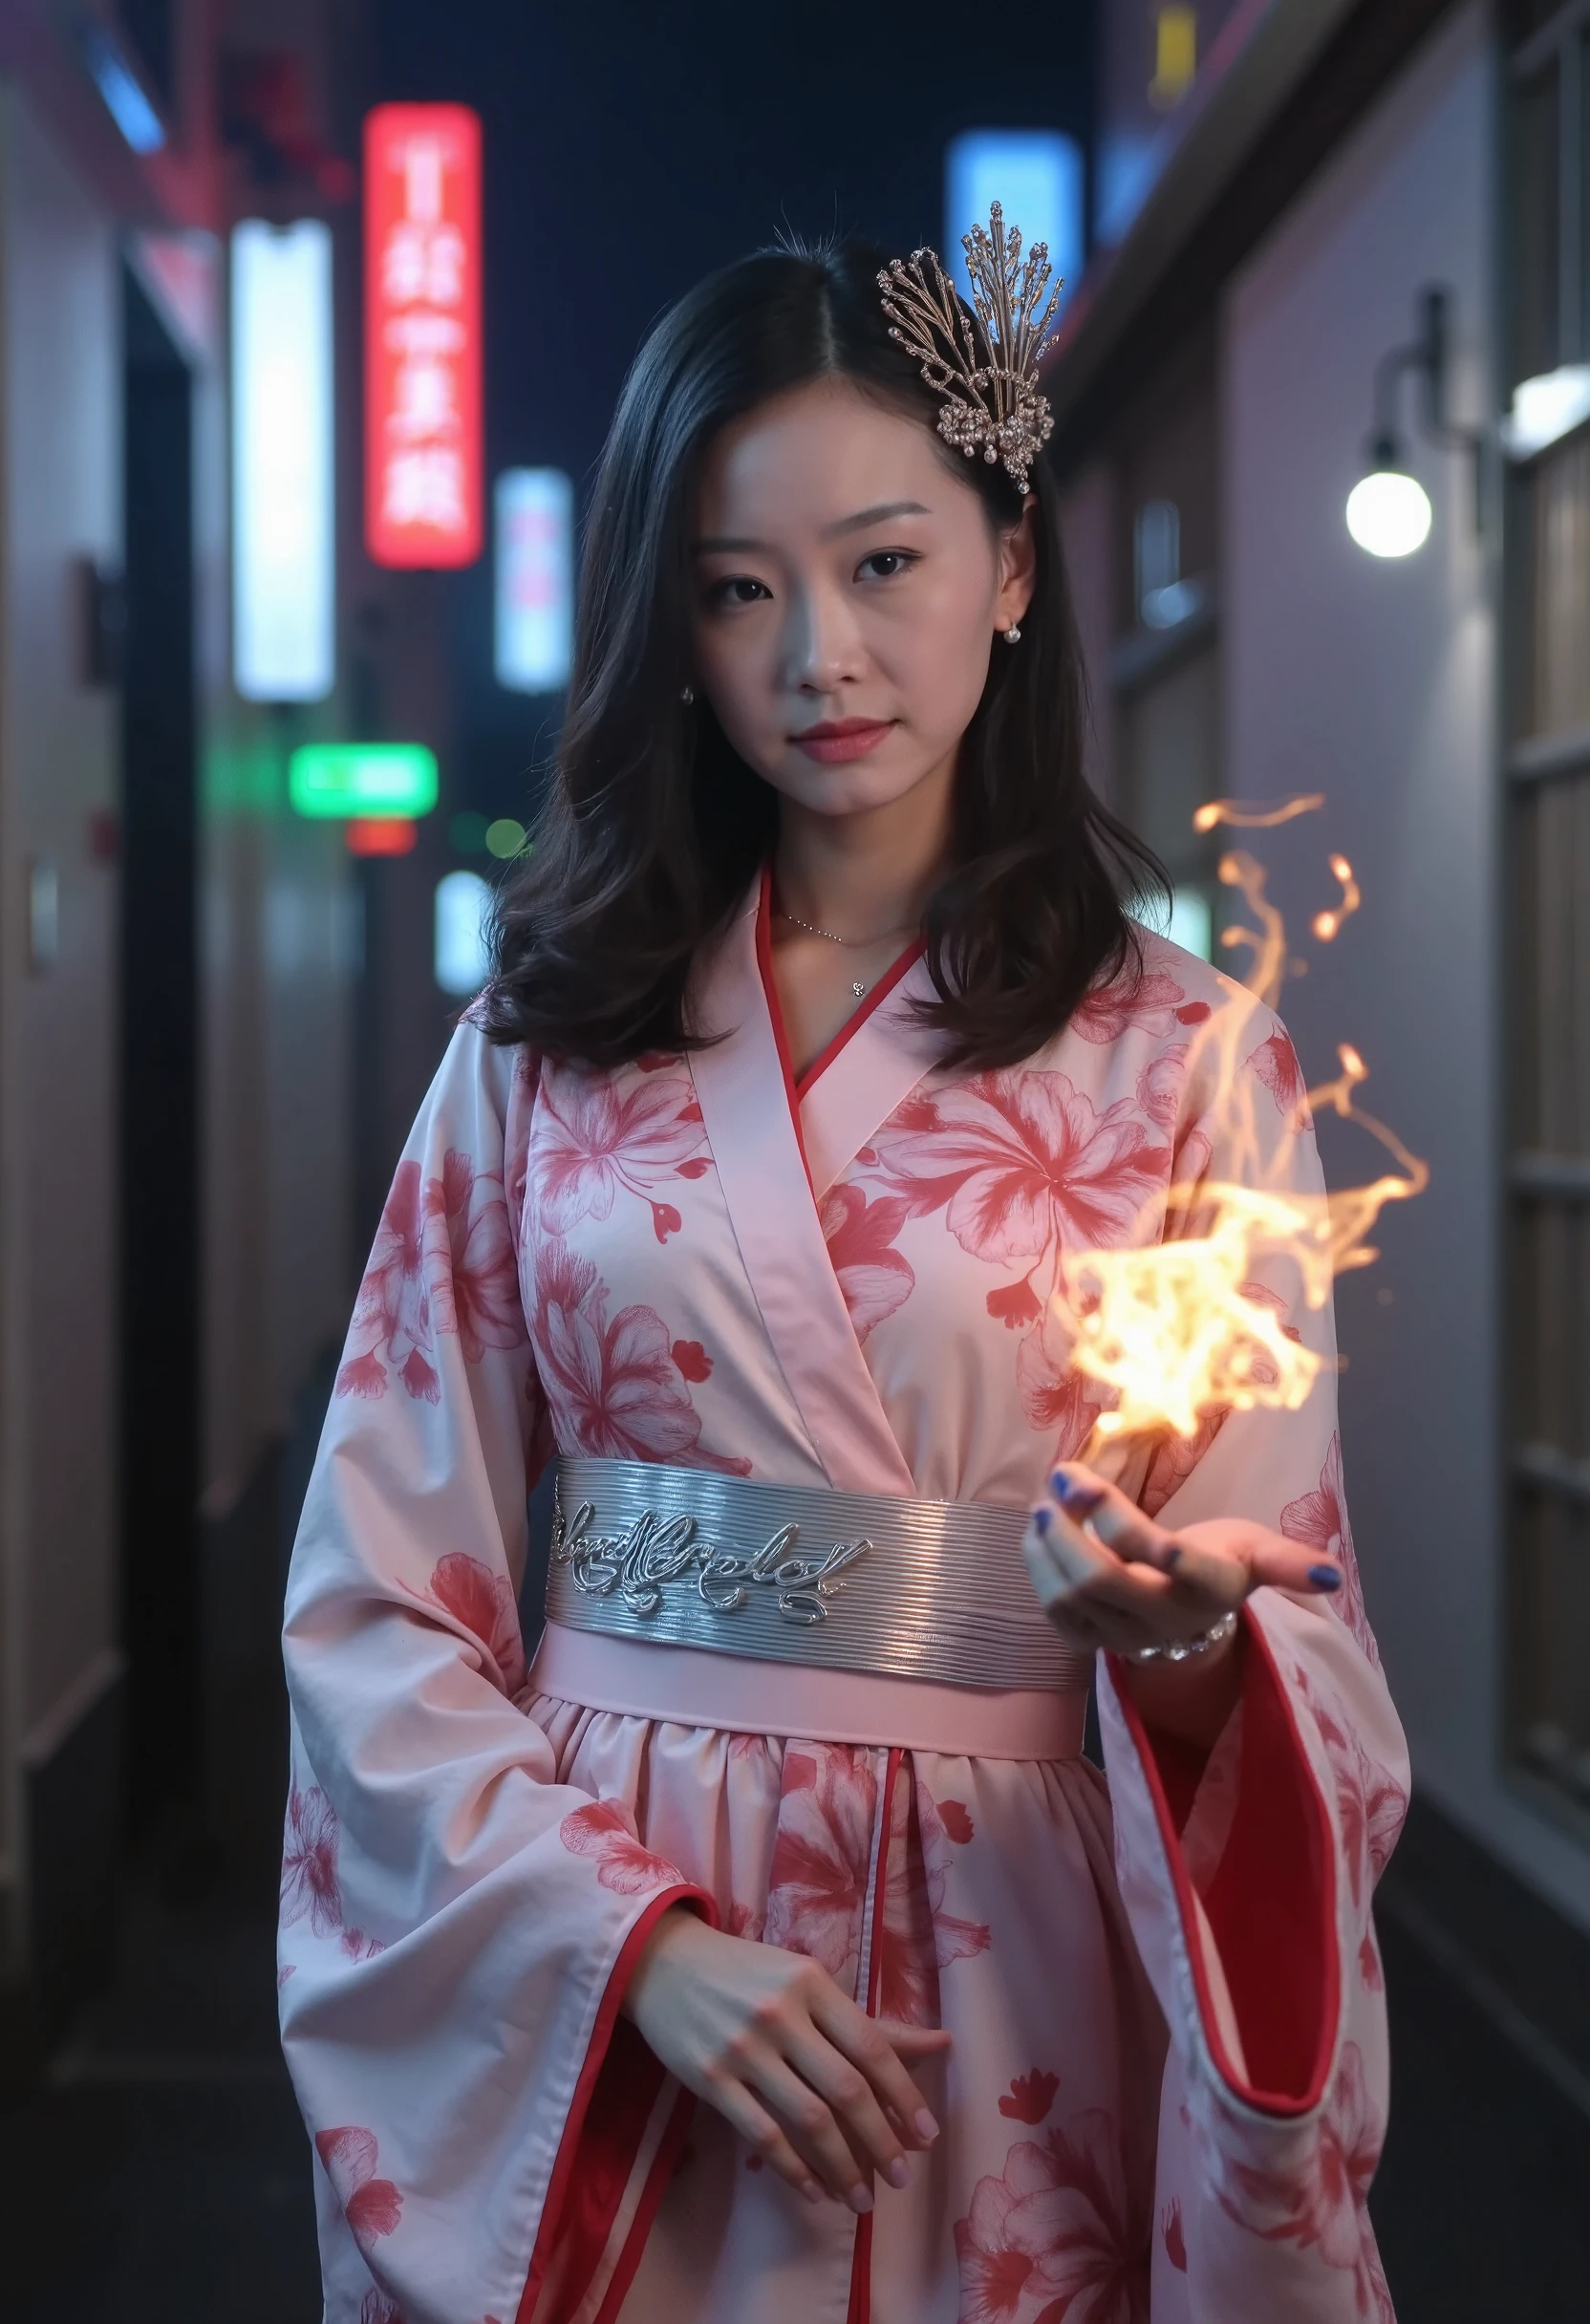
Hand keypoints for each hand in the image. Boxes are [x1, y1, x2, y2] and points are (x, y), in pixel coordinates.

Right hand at [621, 1907, 949, 2211]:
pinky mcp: (710, 2080)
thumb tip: (943, 2044)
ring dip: (842, 2167)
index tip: (927, 2137)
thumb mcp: (809, 1983)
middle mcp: (781, 2014)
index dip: (904, 2094)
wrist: (664, 1963)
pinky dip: (794, 2170)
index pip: (870, 2046)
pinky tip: (814, 2190)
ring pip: (807, 2119)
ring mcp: (743, 2048)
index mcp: (812, 1983)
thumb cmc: (749, 1974)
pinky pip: (762, 2135)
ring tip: (862, 2200)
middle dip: (880, 2140)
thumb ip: (870, 2022)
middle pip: (845, 2089)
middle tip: (902, 2178)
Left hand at [1023, 1460, 1342, 1743]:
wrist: (1191, 1621)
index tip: (1105, 1496)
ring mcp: (1122, 1635)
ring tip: (1048, 1503)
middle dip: (1073, 1525)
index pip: (1179, 1566)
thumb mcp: (1258, 1551)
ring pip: (1069, 1594)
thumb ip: (1287, 1560)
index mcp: (1211, 1589)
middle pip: (1103, 1578)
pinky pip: (1053, 1610)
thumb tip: (1332, 1575)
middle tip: (1063, 1480)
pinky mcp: (1089, 1641)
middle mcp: (1165, 1619)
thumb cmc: (1224, 1565)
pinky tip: (1040, 1535)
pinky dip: (1038, 1567)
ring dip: (1048, 1543)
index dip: (1141, 1534)